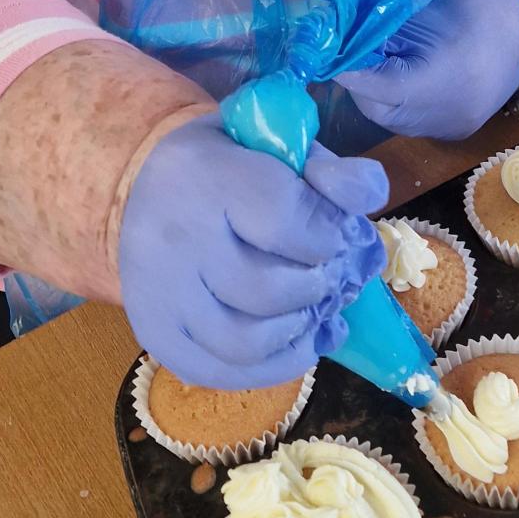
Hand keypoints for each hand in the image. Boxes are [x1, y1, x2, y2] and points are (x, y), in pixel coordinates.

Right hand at [119, 115, 387, 389]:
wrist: (149, 186)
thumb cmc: (229, 163)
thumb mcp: (278, 145)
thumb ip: (330, 170)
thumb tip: (369, 197)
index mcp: (202, 175)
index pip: (282, 221)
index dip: (328, 235)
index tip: (339, 232)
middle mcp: (171, 239)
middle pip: (267, 290)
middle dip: (319, 286)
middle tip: (332, 273)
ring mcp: (158, 295)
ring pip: (246, 343)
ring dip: (299, 330)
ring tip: (315, 306)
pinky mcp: (156, 335)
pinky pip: (223, 372)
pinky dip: (275, 364)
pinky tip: (301, 339)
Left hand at [336, 0, 518, 140]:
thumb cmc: (479, 11)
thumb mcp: (427, 11)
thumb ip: (384, 27)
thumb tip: (339, 34)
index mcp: (441, 82)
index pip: (376, 86)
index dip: (347, 66)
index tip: (324, 47)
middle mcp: (441, 116)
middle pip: (376, 106)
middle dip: (356, 77)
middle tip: (347, 48)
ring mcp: (445, 129)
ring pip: (387, 117)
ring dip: (371, 90)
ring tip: (373, 58)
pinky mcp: (449, 131)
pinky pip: (406, 119)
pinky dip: (391, 98)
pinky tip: (395, 73)